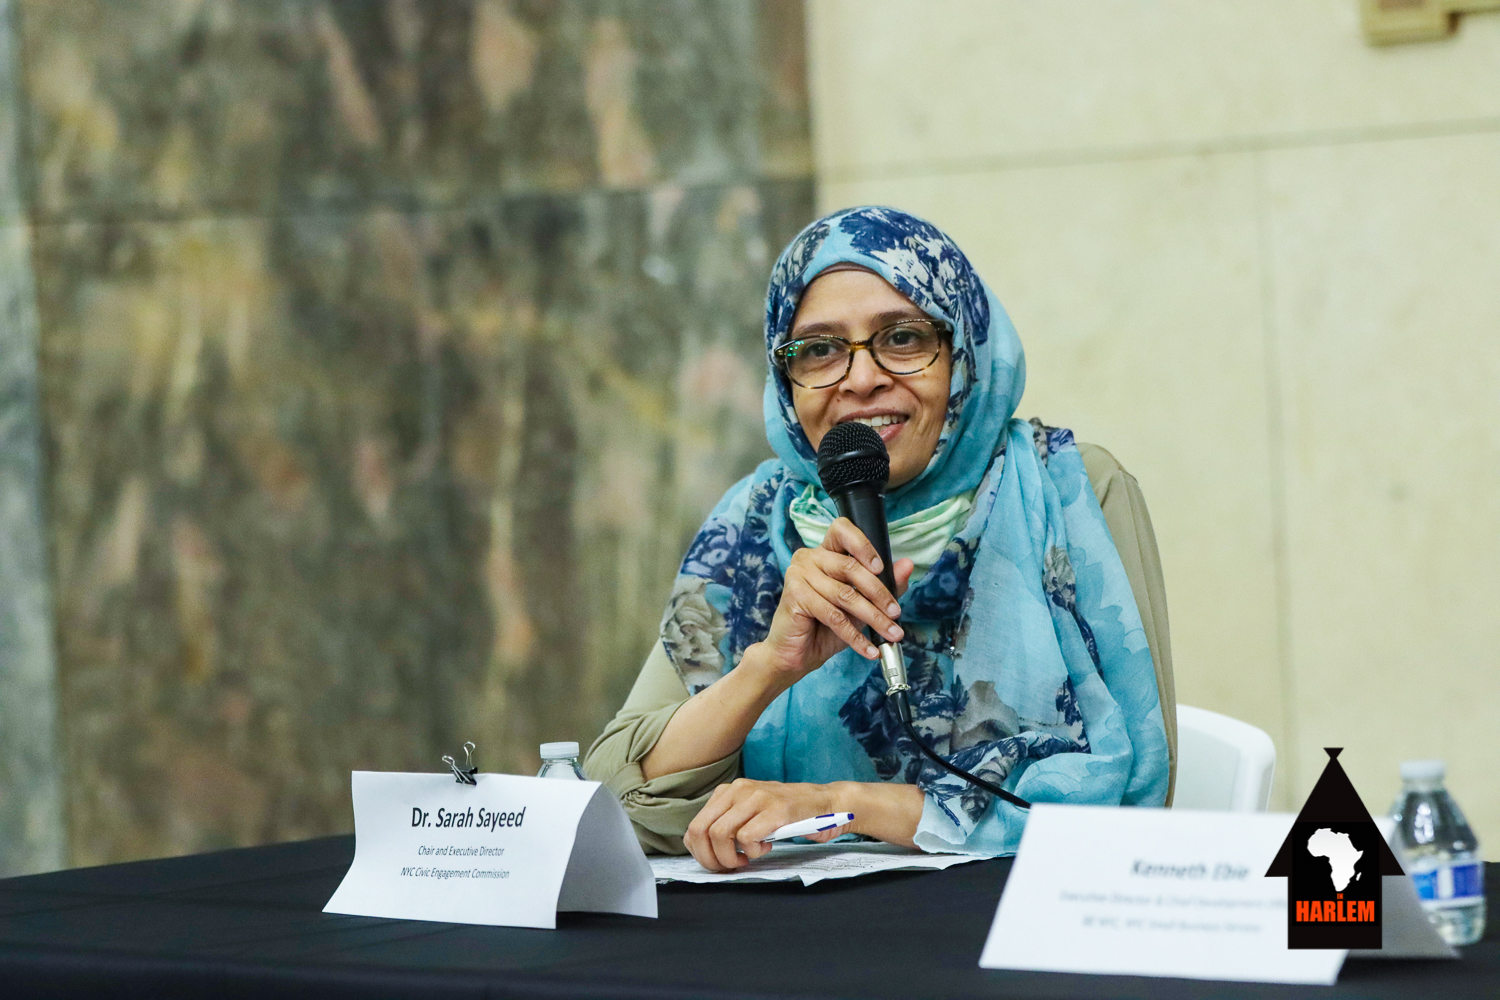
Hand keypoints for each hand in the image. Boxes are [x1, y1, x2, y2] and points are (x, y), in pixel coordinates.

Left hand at [684, 779, 852, 871]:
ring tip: (748, 858)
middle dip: (711, 859)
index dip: (700, 853)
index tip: (717, 863)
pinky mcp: (776, 809)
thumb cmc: (788, 815)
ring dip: (730, 857)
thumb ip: (728, 823)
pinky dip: (753, 851)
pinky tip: (766, 848)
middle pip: (701, 831)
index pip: (695, 826)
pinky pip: (747, 837)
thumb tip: (703, 849)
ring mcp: (757, 797)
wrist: (827, 804)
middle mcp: (739, 789)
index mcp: (728, 791)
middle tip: (730, 868)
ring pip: (720, 834)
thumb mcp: (751, 813)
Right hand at [755, 518, 914, 680]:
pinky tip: (869, 649)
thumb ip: (884, 584)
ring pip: (845, 594)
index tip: (881, 568)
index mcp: (824, 552)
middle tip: (896, 613)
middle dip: (879, 593)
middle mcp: (809, 557)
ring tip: (891, 633)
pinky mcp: (794, 595)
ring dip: (873, 618)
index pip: (843, 530)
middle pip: (850, 567)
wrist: (796, 655)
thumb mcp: (860, 605)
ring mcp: (798, 574)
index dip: (863, 545)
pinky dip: (855, 635)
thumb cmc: (825, 627)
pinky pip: (833, 615)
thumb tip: (907, 565)